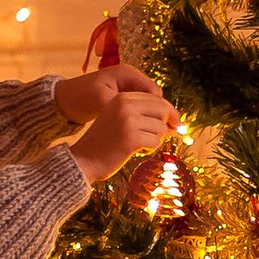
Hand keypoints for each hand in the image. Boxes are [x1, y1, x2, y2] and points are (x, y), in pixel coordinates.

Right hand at [54, 62, 177, 184]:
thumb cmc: (105, 143)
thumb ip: (143, 115)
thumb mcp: (121, 120)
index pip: (156, 98)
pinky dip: (150, 149)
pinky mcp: (131, 139)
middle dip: (169, 122)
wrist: (83, 160)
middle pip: (163, 109)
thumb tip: (174, 121)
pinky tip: (137, 151)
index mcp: (122, 98)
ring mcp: (128, 121)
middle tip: (171, 132)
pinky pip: (155, 142)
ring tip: (141, 144)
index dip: (169, 111)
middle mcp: (125, 105)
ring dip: (156, 138)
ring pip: (160, 128)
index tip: (174, 122)